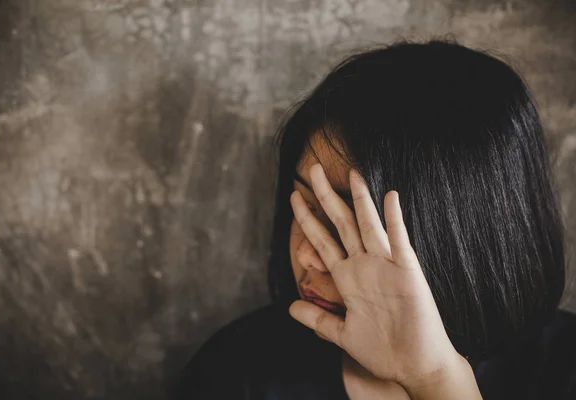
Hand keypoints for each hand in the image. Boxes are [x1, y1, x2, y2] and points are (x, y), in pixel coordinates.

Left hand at [288, 163, 472, 392]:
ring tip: (351, 173)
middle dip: (326, 196)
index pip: (322, 240)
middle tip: (312, 169)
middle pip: (341, 223)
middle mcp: (364, 265)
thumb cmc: (382, 351)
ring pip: (368, 225)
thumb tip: (290, 306)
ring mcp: (386, 266)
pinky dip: (394, 219)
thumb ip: (318, 319)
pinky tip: (390, 197)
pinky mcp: (408, 272)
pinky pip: (400, 241)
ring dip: (360, 199)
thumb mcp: (342, 333)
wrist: (414, 366)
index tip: (294, 196)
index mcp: (347, 277)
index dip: (307, 218)